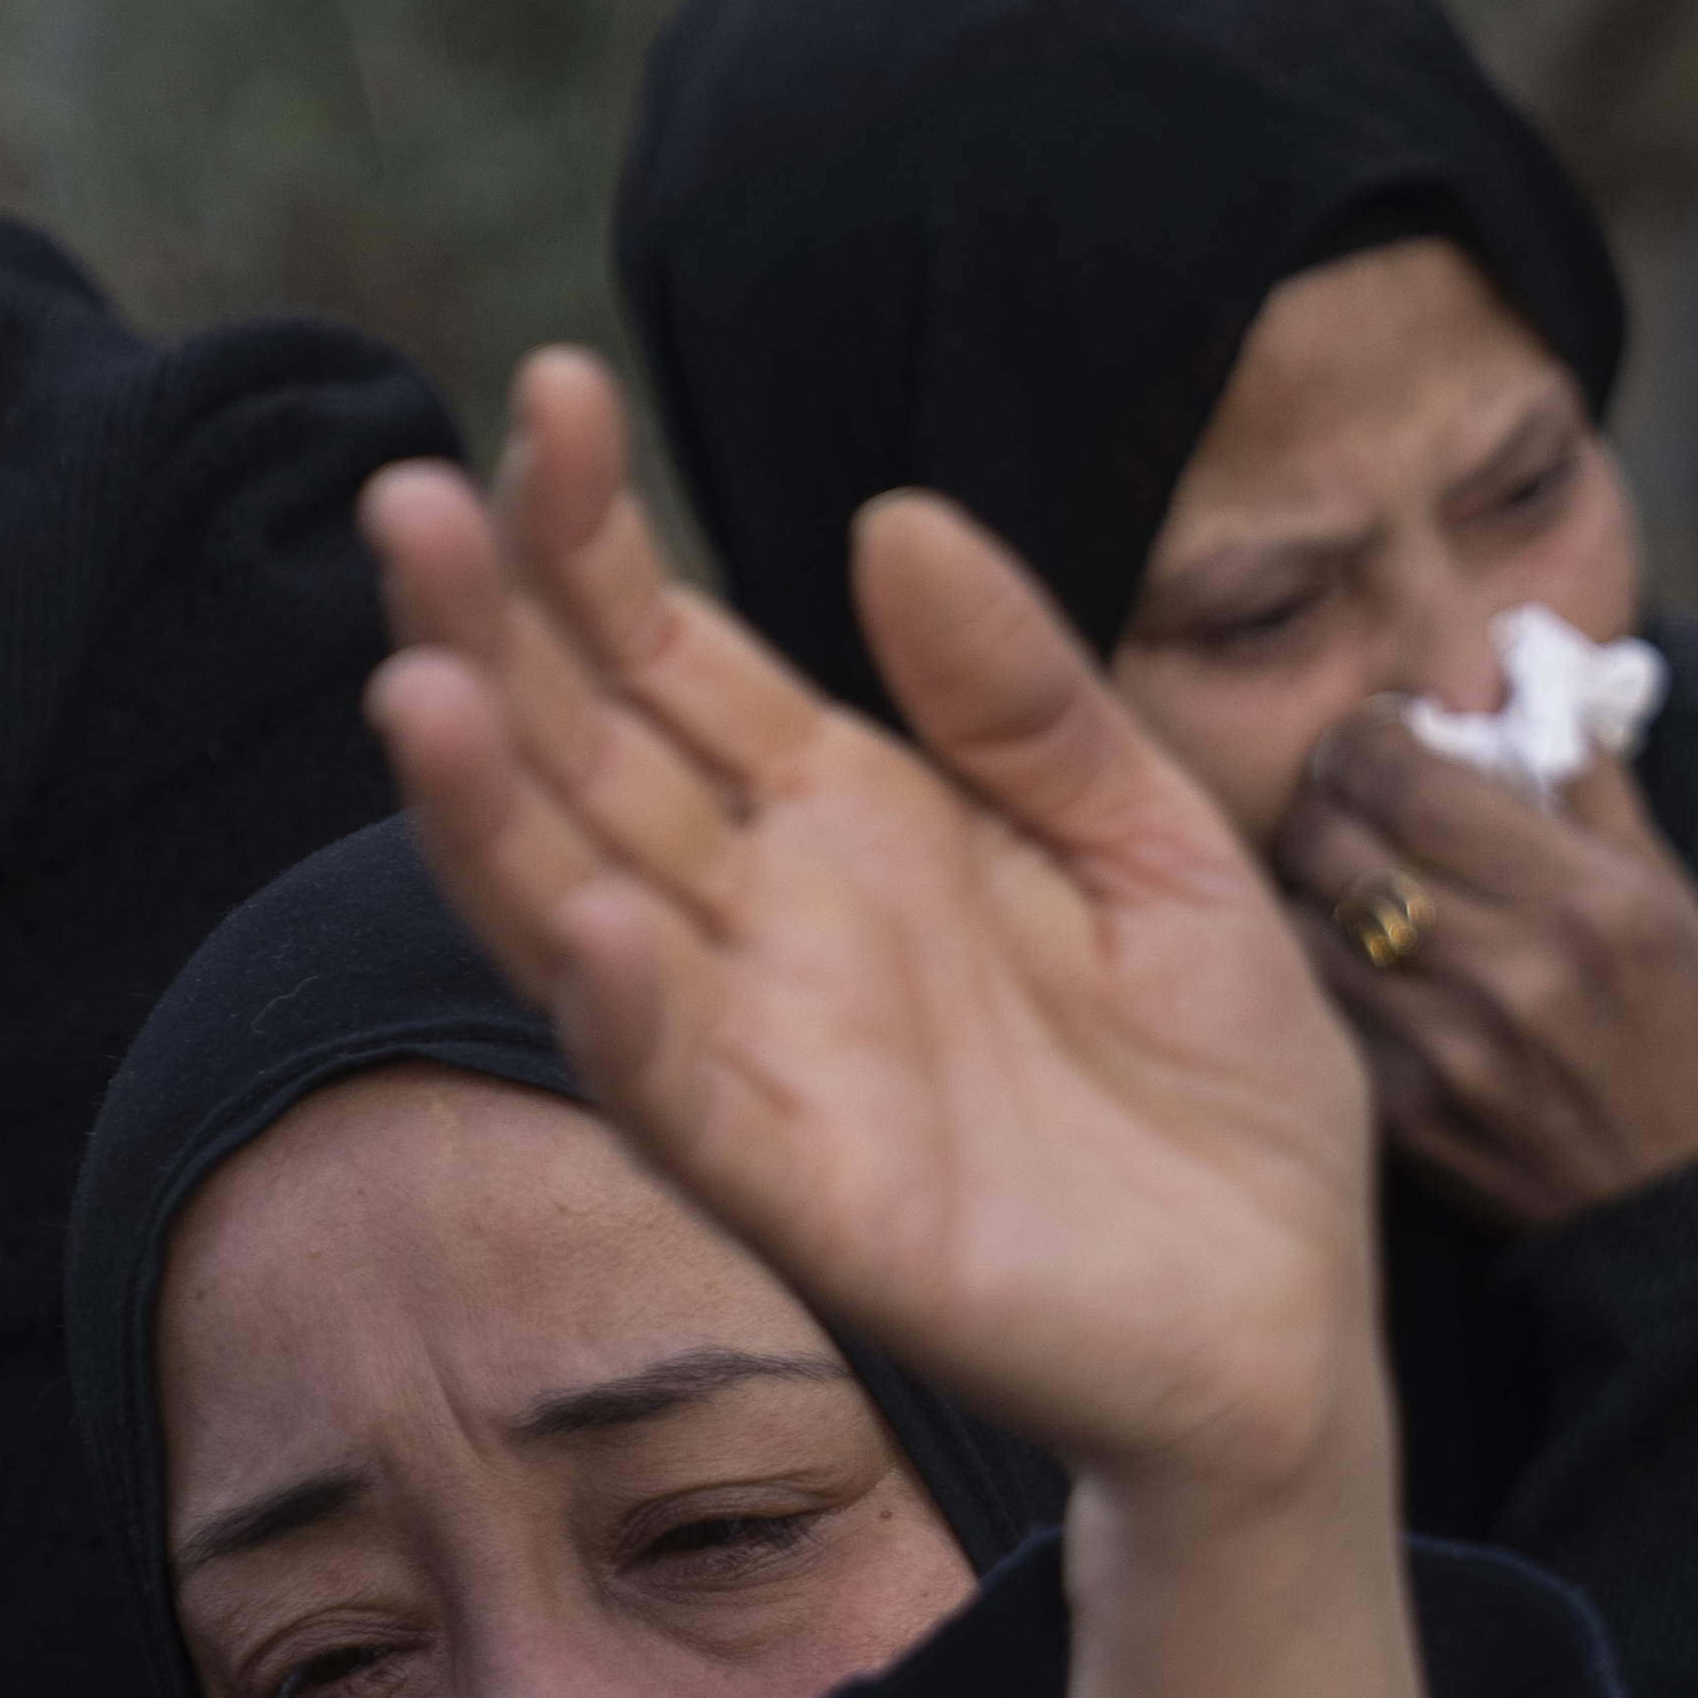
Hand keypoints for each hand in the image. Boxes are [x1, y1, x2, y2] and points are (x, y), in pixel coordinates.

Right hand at [364, 349, 1378, 1503]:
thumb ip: (1028, 700)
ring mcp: (775, 1059)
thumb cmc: (1222, 1081)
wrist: (1295, 1310)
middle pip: (584, 758)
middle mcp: (772, 926)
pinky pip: (686, 1104)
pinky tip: (593, 924)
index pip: (668, 652)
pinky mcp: (815, 1201)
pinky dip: (627, 1022)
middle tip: (402, 497)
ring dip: (490, 811)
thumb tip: (895, 517)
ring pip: (578, 916)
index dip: (593, 533)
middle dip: (486, 633)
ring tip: (417, 683)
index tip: (555, 387)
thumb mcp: (1162, 840)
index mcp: (848, 815)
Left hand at [1273, 712, 1697, 1231]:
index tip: (1379, 743)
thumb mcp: (1669, 902)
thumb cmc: (1693, 1043)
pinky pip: (1325, 1010)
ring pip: (1307, 924)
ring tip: (1350, 889)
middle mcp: (1511, 970)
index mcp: (1584, 899)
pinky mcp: (1410, 1116)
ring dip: (1315, 894)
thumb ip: (1586, 785)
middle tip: (1345, 805)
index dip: (1372, 742)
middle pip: (1333, 840)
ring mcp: (1452, 1050)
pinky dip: (1330, 978)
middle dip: (1326, 805)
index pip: (1409, 777)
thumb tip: (1522, 677)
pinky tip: (1365, 972)